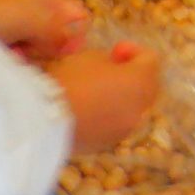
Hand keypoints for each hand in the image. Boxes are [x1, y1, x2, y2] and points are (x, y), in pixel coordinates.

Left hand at [0, 0, 88, 61]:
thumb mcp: (31, 20)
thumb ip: (58, 33)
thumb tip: (72, 46)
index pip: (80, 18)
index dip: (76, 36)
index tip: (60, 52)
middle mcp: (38, 8)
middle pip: (59, 35)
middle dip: (49, 50)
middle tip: (32, 54)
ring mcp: (18, 21)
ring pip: (38, 45)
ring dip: (30, 56)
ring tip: (14, 58)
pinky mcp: (1, 33)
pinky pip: (18, 49)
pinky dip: (14, 56)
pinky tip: (3, 58)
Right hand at [48, 40, 162, 153]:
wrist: (43, 122)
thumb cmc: (69, 81)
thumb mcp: (89, 57)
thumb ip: (109, 60)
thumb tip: (113, 67)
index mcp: (140, 82)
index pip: (151, 60)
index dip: (134, 51)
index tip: (114, 50)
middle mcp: (140, 109)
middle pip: (147, 86)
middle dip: (133, 74)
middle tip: (110, 68)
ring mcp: (125, 130)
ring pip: (133, 108)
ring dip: (122, 96)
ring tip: (97, 89)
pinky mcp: (107, 144)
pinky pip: (116, 124)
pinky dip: (110, 114)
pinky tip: (87, 109)